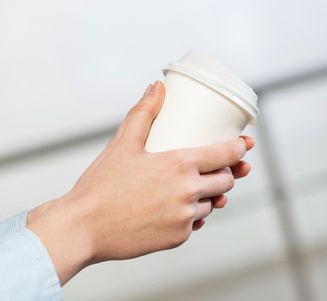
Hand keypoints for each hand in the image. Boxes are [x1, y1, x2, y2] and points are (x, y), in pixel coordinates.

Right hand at [27, 81, 253, 284]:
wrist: (83, 228)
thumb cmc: (100, 186)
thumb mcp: (122, 144)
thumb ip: (143, 113)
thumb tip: (156, 88)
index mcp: (179, 165)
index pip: (224, 154)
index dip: (238, 148)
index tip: (244, 144)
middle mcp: (188, 193)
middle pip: (225, 180)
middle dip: (226, 171)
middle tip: (221, 165)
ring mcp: (185, 219)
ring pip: (212, 203)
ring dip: (210, 194)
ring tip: (196, 187)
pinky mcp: (177, 239)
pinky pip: (196, 224)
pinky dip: (192, 215)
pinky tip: (179, 208)